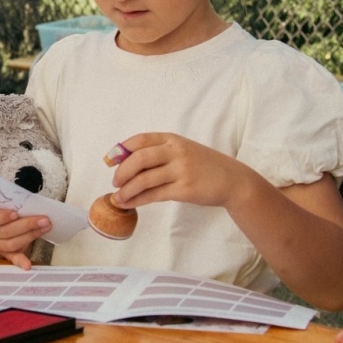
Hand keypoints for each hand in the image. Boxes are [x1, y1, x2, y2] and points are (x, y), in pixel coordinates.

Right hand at [0, 206, 46, 268]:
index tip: (15, 214)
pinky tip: (28, 265)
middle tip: (44, 220)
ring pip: (11, 244)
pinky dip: (21, 262)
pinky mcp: (5, 254)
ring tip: (45, 228)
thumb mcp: (5, 203)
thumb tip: (31, 203)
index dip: (1, 216)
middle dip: (26, 225)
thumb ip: (13, 203)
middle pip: (5, 231)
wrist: (1, 221)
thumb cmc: (5, 208)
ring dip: (31, 236)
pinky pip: (13, 258)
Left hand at [110, 132, 245, 208]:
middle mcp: (176, 151)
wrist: (233, 180)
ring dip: (126, 190)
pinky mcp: (185, 189)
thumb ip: (159, 153)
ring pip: (144, 179)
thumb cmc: (204, 166)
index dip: (121, 150)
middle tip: (115, 182)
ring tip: (118, 198)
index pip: (140, 140)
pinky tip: (129, 203)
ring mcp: (181, 170)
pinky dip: (137, 200)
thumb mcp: (183, 151)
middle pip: (139, 158)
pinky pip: (154, 195)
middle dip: (122, 172)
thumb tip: (125, 163)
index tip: (109, 160)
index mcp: (172, 139)